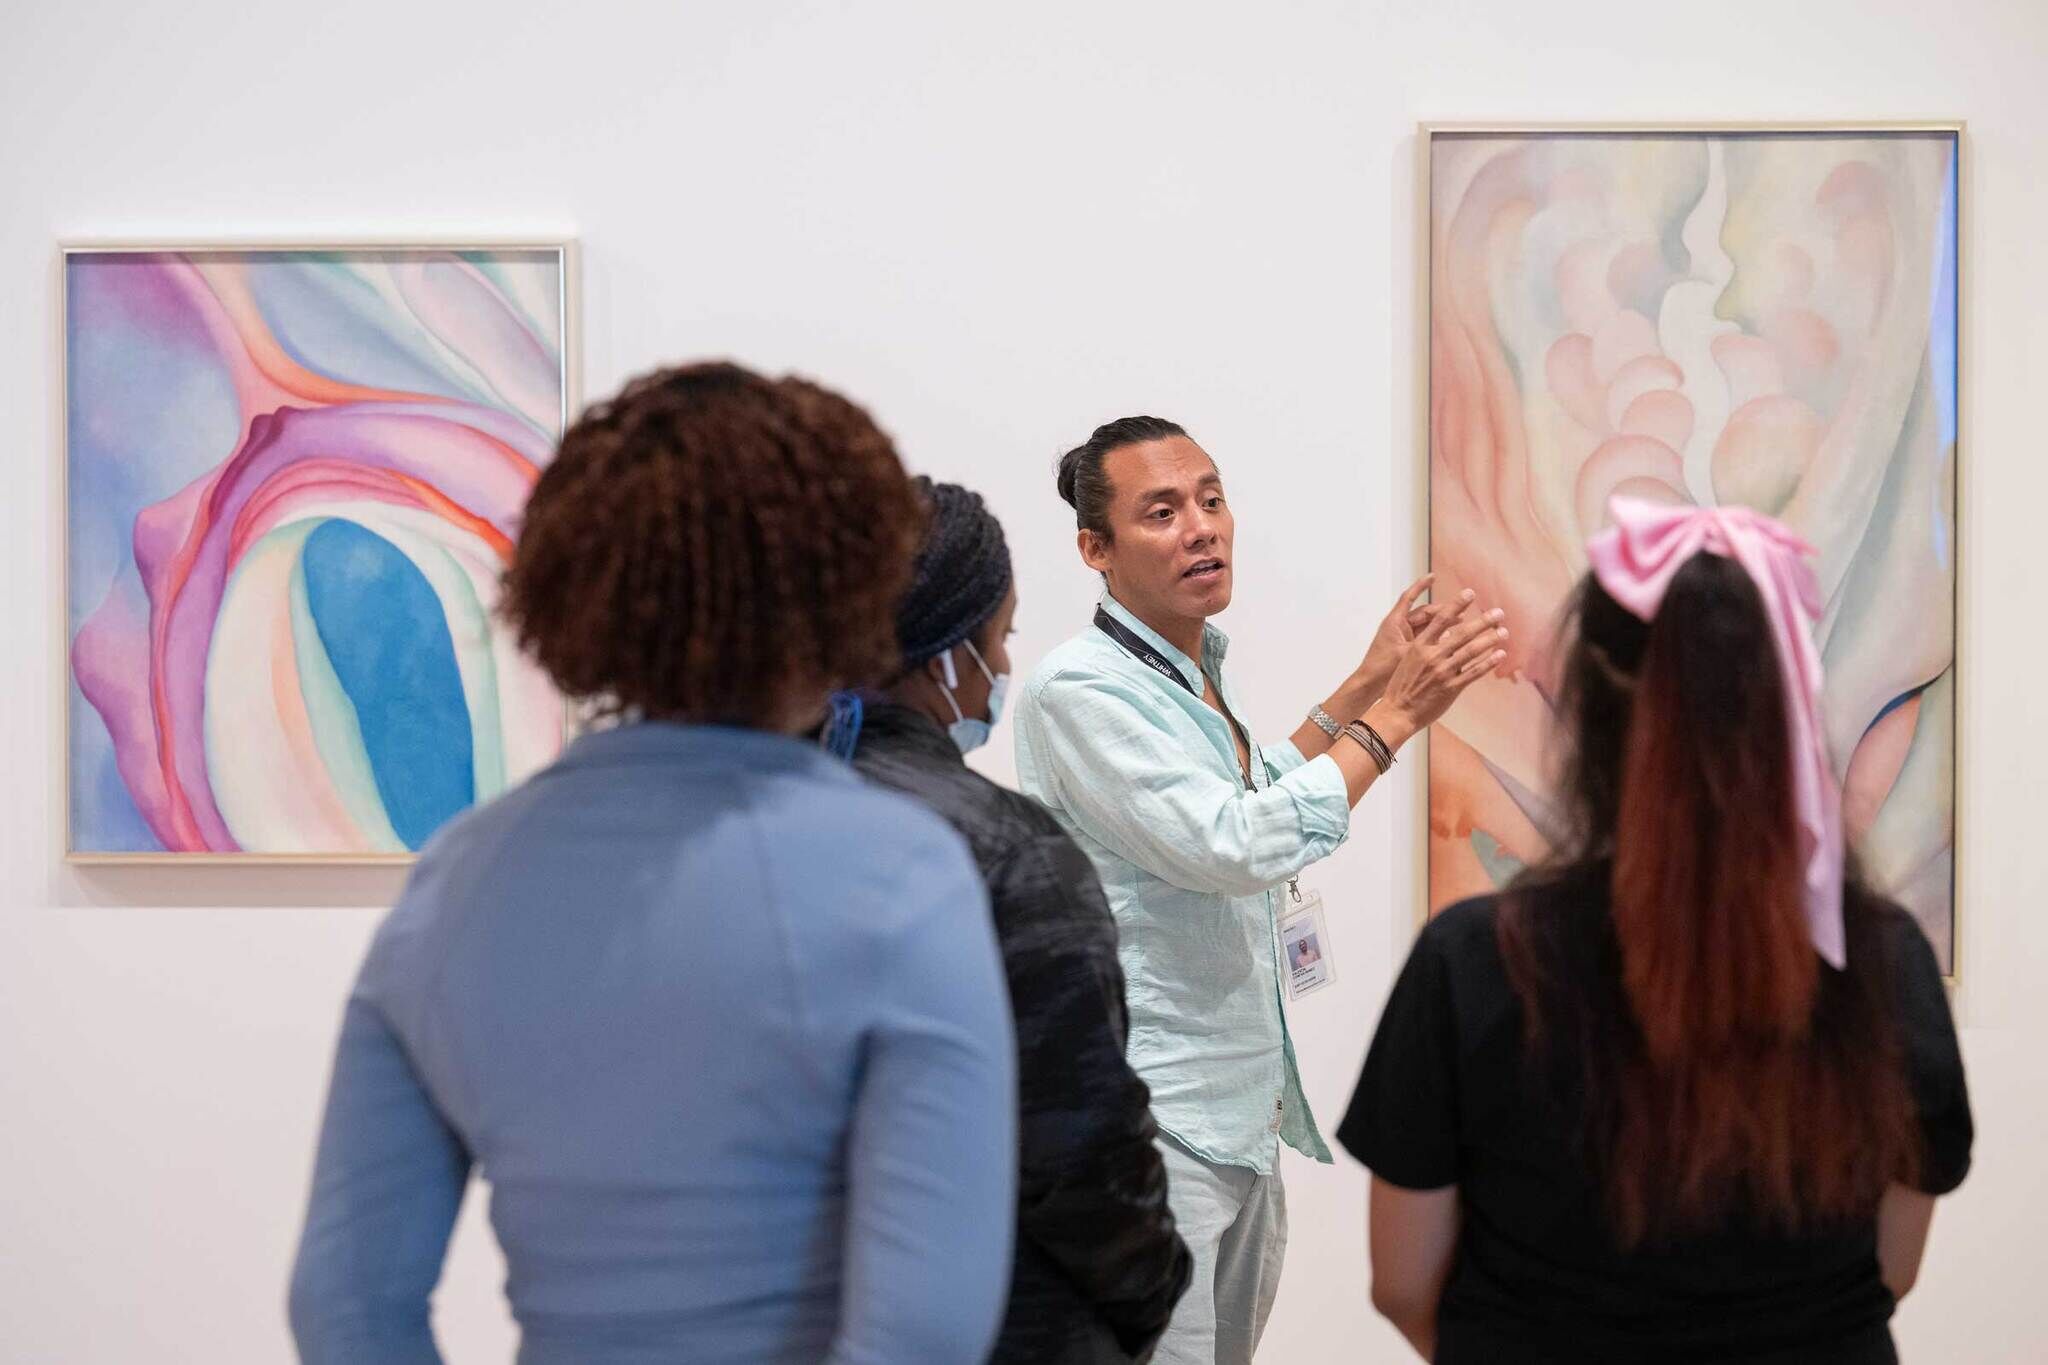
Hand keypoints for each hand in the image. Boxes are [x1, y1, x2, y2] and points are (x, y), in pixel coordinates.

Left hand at [1358, 574, 1461, 690]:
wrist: (1369, 686)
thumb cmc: (1382, 668)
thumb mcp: (1406, 653)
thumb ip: (1426, 643)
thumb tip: (1449, 635)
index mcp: (1394, 622)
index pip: (1409, 598)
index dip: (1421, 586)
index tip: (1433, 576)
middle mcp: (1399, 627)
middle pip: (1424, 613)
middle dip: (1443, 611)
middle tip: (1463, 610)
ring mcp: (1403, 638)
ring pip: (1427, 626)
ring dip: (1443, 624)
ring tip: (1462, 623)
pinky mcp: (1407, 649)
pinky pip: (1425, 638)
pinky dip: (1437, 637)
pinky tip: (1452, 639)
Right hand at [1370, 594, 1506, 740]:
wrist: (1396, 712)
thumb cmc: (1401, 686)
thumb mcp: (1409, 660)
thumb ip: (1427, 647)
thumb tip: (1446, 636)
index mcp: (1419, 646)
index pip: (1441, 619)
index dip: (1456, 604)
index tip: (1469, 593)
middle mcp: (1432, 656)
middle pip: (1462, 633)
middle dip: (1483, 621)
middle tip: (1498, 612)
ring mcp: (1442, 672)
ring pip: (1471, 651)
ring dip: (1490, 639)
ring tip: (1504, 632)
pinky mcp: (1451, 688)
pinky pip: (1474, 672)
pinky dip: (1489, 662)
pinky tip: (1499, 654)